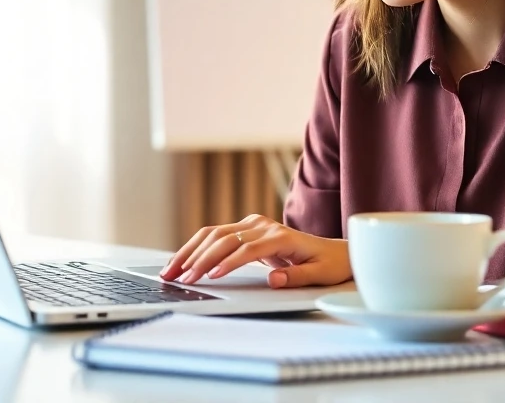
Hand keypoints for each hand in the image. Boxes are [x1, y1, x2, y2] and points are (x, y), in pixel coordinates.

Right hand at [159, 214, 351, 288]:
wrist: (333, 250)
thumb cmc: (328, 264)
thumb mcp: (320, 275)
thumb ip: (297, 278)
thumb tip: (273, 279)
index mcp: (281, 236)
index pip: (250, 248)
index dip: (229, 262)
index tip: (212, 276)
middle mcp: (263, 225)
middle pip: (224, 238)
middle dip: (199, 259)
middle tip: (181, 279)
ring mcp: (252, 224)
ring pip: (214, 234)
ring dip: (190, 251)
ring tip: (171, 271)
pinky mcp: (244, 229)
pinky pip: (215, 236)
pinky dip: (195, 247)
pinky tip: (181, 261)